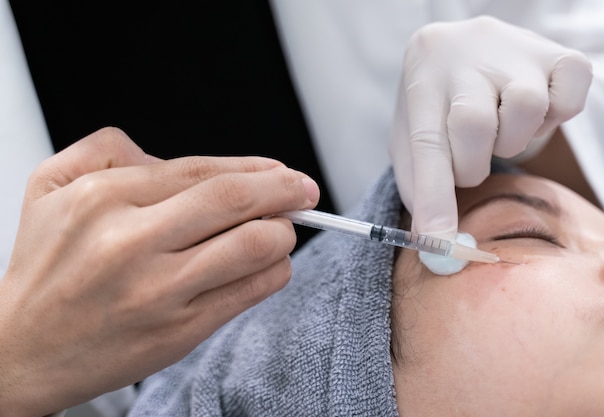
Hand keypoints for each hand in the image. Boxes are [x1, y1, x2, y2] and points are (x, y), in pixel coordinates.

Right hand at [0, 127, 319, 415]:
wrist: (23, 351)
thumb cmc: (44, 269)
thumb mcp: (50, 186)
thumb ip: (106, 149)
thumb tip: (177, 159)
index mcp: (105, 199)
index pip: (204, 171)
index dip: (256, 167)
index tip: (282, 170)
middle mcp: (133, 243)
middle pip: (237, 201)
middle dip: (286, 189)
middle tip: (304, 190)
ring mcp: (161, 291)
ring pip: (255, 246)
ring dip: (283, 232)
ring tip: (281, 228)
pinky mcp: (180, 331)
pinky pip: (251, 291)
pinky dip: (274, 271)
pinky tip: (266, 264)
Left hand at [390, 16, 591, 238]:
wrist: (460, 50)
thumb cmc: (436, 105)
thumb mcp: (411, 137)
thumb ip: (418, 186)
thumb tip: (435, 239)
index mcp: (423, 83)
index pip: (426, 145)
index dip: (434, 198)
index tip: (440, 242)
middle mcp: (465, 57)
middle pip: (475, 126)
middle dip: (472, 165)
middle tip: (469, 161)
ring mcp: (514, 51)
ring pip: (525, 110)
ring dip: (511, 141)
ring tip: (499, 130)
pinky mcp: (558, 55)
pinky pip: (568, 102)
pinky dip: (553, 119)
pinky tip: (531, 114)